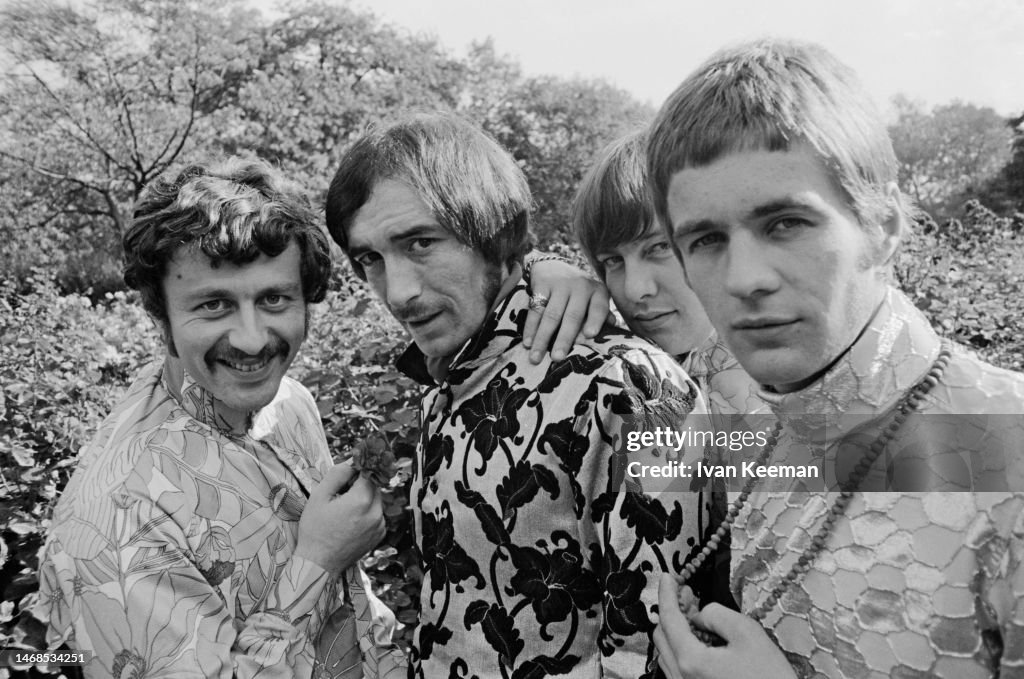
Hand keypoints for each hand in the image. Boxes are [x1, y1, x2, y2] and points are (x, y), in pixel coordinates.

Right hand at [295, 463, 385, 574]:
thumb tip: (352, 460)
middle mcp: (376, 513)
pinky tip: (350, 522)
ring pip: (376, 501)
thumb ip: (338, 474)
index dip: (358, 470)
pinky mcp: (379, 535)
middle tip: (341, 494)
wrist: (318, 564)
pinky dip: (367, 513)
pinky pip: (377, 515)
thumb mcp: (320, 496)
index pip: (368, 473)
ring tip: (344, 510)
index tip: (348, 472)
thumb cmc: (315, 529)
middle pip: (374, 487)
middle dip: (360, 485)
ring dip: (364, 499)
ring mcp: (380, 526)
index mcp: (362, 501)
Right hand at [522, 256, 610, 363]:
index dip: (595, 320)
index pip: (599, 308)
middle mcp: (580, 286)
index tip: (590, 335)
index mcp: (597, 292)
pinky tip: (527, 343)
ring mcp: (560, 285)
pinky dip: (531, 328)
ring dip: (542, 338)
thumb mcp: (593, 298)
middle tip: (557, 358)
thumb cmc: (578, 292)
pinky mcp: (542, 285)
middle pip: (572, 316)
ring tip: (536, 358)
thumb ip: (602, 314)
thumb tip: (613, 328)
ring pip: (551, 316)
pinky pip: (535, 310)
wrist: (554, 266)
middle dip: (564, 338)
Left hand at [654, 575, 796, 678]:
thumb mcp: (748, 634)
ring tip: (695, 613)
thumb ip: (717, 614)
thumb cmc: (770, 678)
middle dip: (672, 609)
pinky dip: (683, 646)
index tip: (667, 577)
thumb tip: (700, 614)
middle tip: (686, 593)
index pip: (669, 618)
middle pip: (662, 635)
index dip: (666, 593)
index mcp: (691, 661)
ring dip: (677, 628)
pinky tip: (701, 637)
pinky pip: (678, 666)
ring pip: (668, 651)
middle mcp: (681, 677)